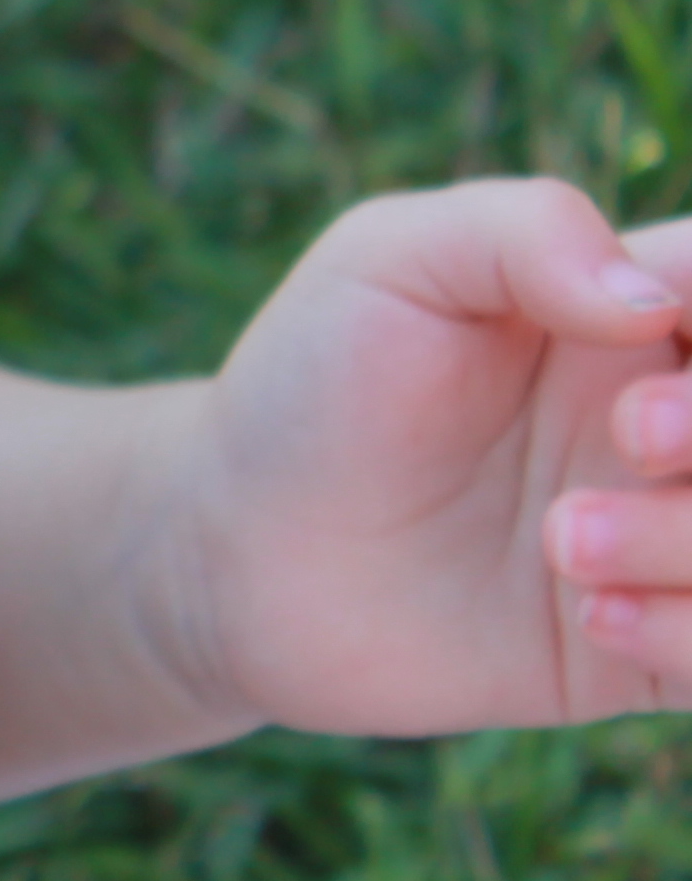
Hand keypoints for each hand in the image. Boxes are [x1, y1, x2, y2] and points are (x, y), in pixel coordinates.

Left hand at [171, 180, 691, 738]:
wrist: (234, 549)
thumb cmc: (314, 382)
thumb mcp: (389, 261)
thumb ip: (525, 232)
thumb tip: (654, 299)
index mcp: (657, 306)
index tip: (652, 334)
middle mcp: (690, 419)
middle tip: (631, 432)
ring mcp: (679, 534)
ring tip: (562, 541)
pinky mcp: (654, 647)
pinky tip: (589, 616)